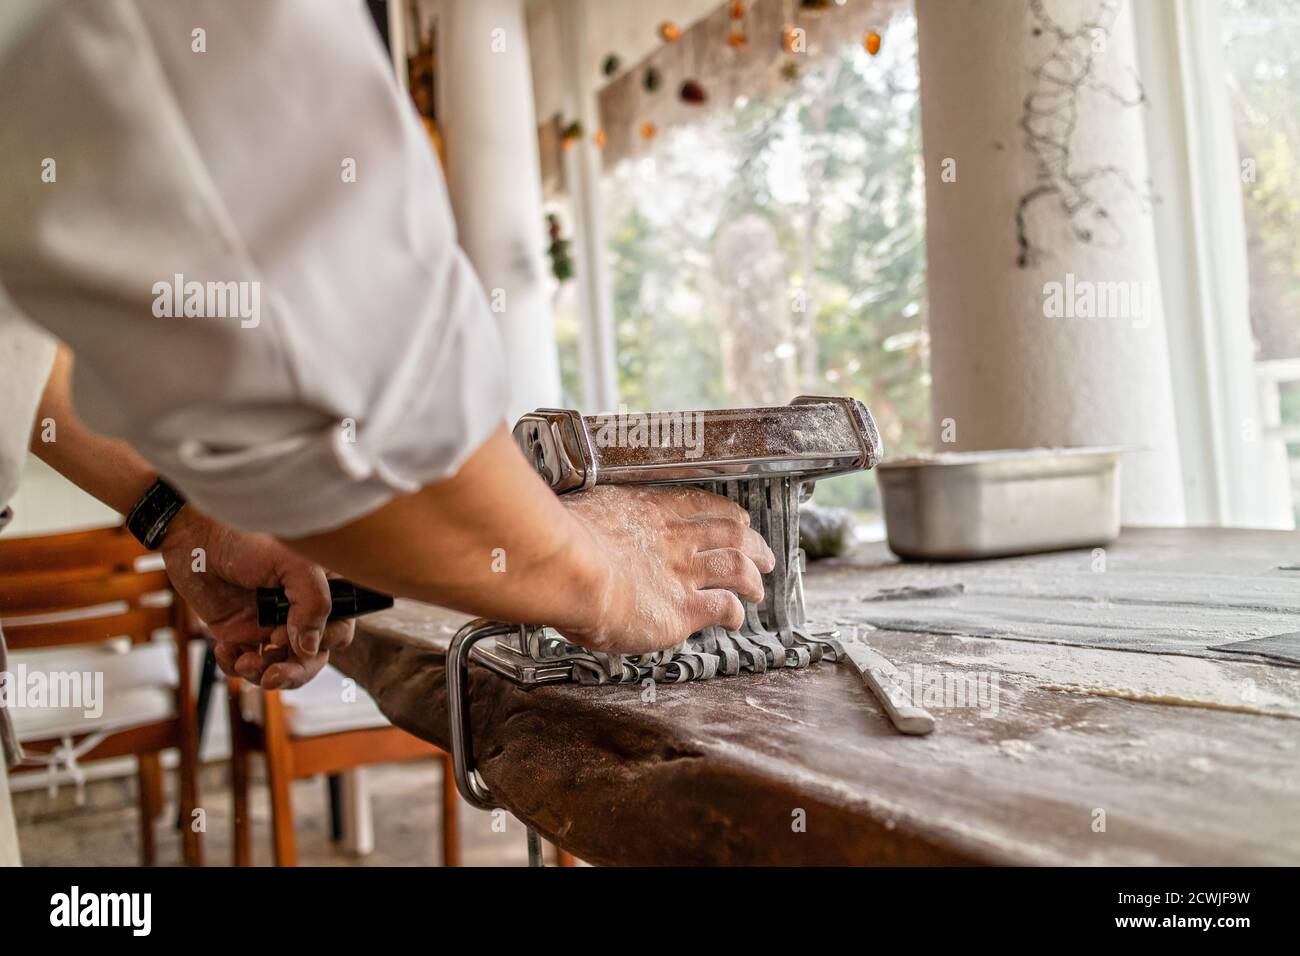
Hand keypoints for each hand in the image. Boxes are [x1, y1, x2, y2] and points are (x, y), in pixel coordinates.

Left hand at [159, 511, 353, 688]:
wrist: (196, 540)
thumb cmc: (247, 541)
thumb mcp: (293, 563)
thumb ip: (313, 603)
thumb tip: (310, 648)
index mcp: (321, 592)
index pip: (338, 631)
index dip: (319, 643)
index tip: (289, 636)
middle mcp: (299, 612)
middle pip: (312, 658)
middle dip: (293, 673)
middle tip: (271, 676)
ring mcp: (271, 625)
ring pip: (281, 667)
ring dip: (262, 672)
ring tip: (242, 661)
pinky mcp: (241, 634)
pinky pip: (247, 665)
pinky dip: (235, 666)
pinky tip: (224, 649)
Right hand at [555, 485, 775, 653]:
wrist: (567, 569)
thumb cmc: (558, 543)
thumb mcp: (576, 515)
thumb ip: (587, 523)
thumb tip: (574, 532)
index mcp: (648, 509)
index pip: (699, 504)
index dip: (724, 511)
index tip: (736, 517)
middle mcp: (674, 538)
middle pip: (730, 532)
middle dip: (752, 542)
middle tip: (763, 552)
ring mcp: (683, 572)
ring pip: (737, 567)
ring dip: (753, 577)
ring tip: (759, 587)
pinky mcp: (684, 608)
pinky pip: (724, 607)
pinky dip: (735, 612)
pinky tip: (736, 620)